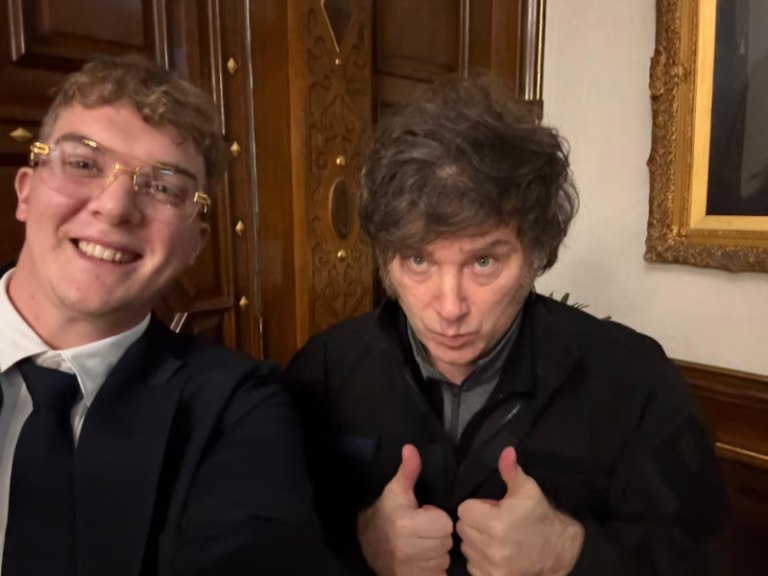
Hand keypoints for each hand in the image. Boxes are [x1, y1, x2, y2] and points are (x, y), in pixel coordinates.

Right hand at [357, 444, 453, 575]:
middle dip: (439, 534)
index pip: (445, 523)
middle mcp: (407, 549)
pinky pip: (439, 573)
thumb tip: (411, 447)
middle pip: (447, 542)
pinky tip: (422, 558)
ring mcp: (409, 568)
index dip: (437, 517)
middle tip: (424, 530)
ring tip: (421, 543)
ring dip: (437, 552)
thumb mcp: (396, 490)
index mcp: (405, 524)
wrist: (367, 544)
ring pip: (444, 559)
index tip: (424, 515)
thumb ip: (408, 470)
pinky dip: (434, 568)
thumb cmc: (386, 513)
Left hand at [456, 447, 583, 575]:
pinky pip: (472, 566)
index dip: (476, 506)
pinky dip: (480, 559)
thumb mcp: (528, 490)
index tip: (490, 508)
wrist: (559, 550)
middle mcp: (491, 547)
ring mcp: (492, 567)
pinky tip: (496, 553)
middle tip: (493, 522)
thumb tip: (506, 451)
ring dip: (476, 541)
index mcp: (496, 523)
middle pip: (462, 528)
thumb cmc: (540, 517)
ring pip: (466, 547)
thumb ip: (511, 471)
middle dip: (475, 523)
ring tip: (495, 537)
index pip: (464, 509)